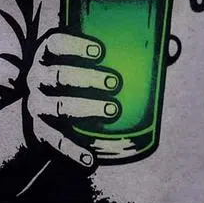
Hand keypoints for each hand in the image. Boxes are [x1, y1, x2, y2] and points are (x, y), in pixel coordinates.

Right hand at [22, 30, 120, 167]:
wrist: (46, 112)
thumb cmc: (78, 78)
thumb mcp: (87, 60)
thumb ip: (116, 53)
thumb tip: (166, 48)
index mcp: (48, 56)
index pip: (55, 43)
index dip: (74, 45)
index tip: (100, 50)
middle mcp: (37, 78)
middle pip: (58, 75)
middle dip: (87, 78)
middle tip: (115, 82)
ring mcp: (37, 106)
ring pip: (59, 106)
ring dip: (87, 107)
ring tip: (113, 110)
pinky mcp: (39, 130)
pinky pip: (55, 141)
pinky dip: (72, 151)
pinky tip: (90, 159)